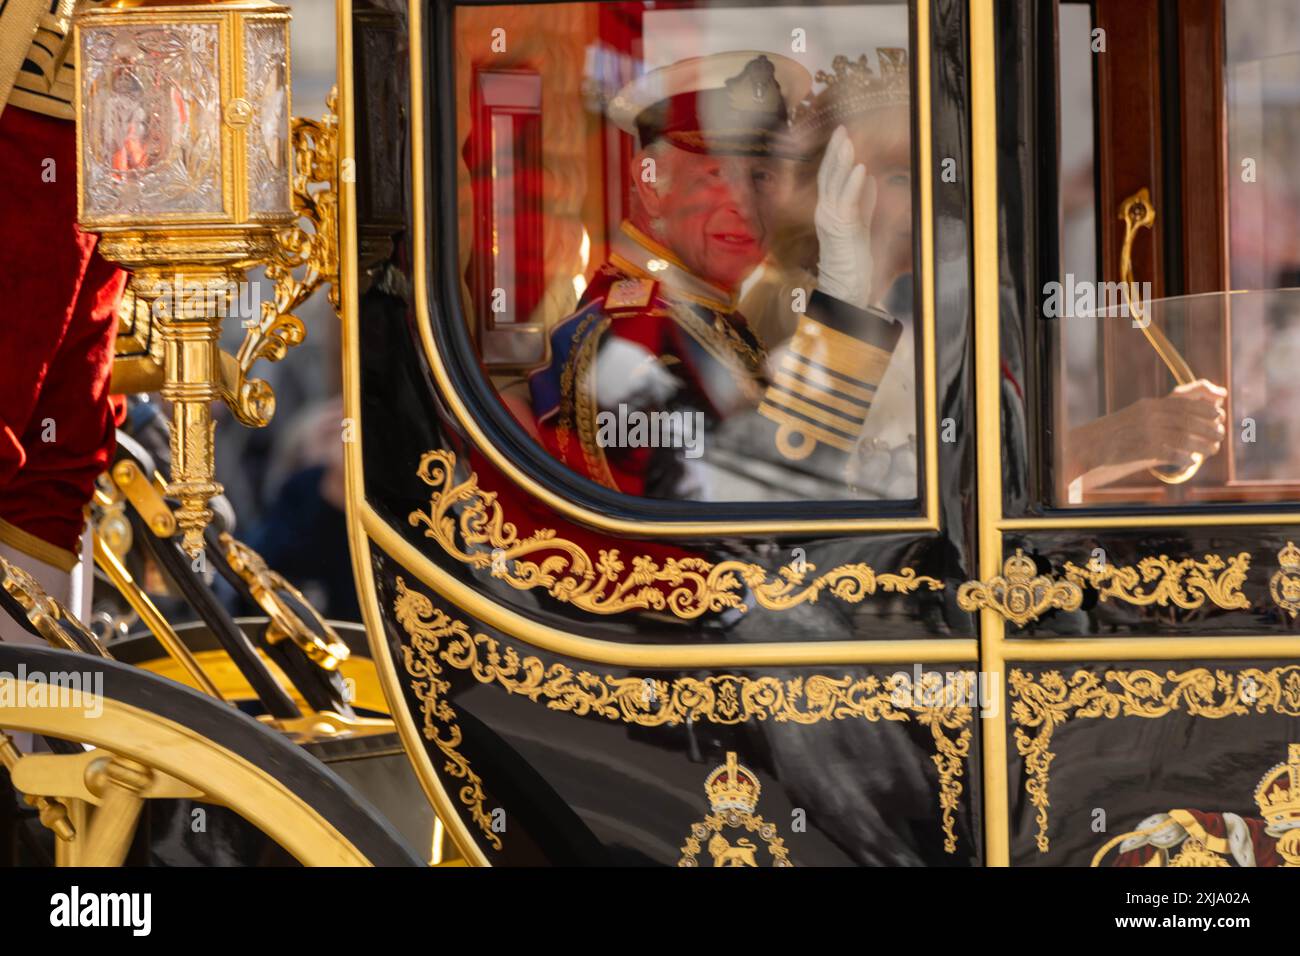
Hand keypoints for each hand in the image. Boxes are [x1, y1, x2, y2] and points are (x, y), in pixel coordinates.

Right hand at [814, 126, 875, 309]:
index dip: (835, 156)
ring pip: (834, 184)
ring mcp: (830, 220)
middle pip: (828, 175)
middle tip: (841, 129)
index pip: (830, 177)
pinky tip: (860, 169)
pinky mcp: (841, 229)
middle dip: (835, 151)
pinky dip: (854, 184)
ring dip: (842, 161)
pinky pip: (847, 202)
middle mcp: (824, 212)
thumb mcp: (861, 226)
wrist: (846, 289)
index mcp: (828, 210)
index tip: (842, 135)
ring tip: (848, 141)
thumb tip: (870, 178)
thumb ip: (864, 203)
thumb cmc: (854, 262)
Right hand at [1068, 379, 1226, 482]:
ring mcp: (1145, 432)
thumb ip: (1161, 414)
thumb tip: (1187, 419)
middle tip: (1220, 435)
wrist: (1090, 445)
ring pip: (1183, 436)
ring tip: (1212, 449)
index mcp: (1149, 405)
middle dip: (1208, 427)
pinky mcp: (1140, 449)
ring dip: (1202, 444)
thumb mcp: (1138, 416)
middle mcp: (1149, 416)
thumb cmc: (1117, 434)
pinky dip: (1184, 457)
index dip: (1205, 408)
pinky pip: (1170, 453)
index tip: (1218, 414)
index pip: (1184, 402)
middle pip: (1187, 419)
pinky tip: (1191, 461)